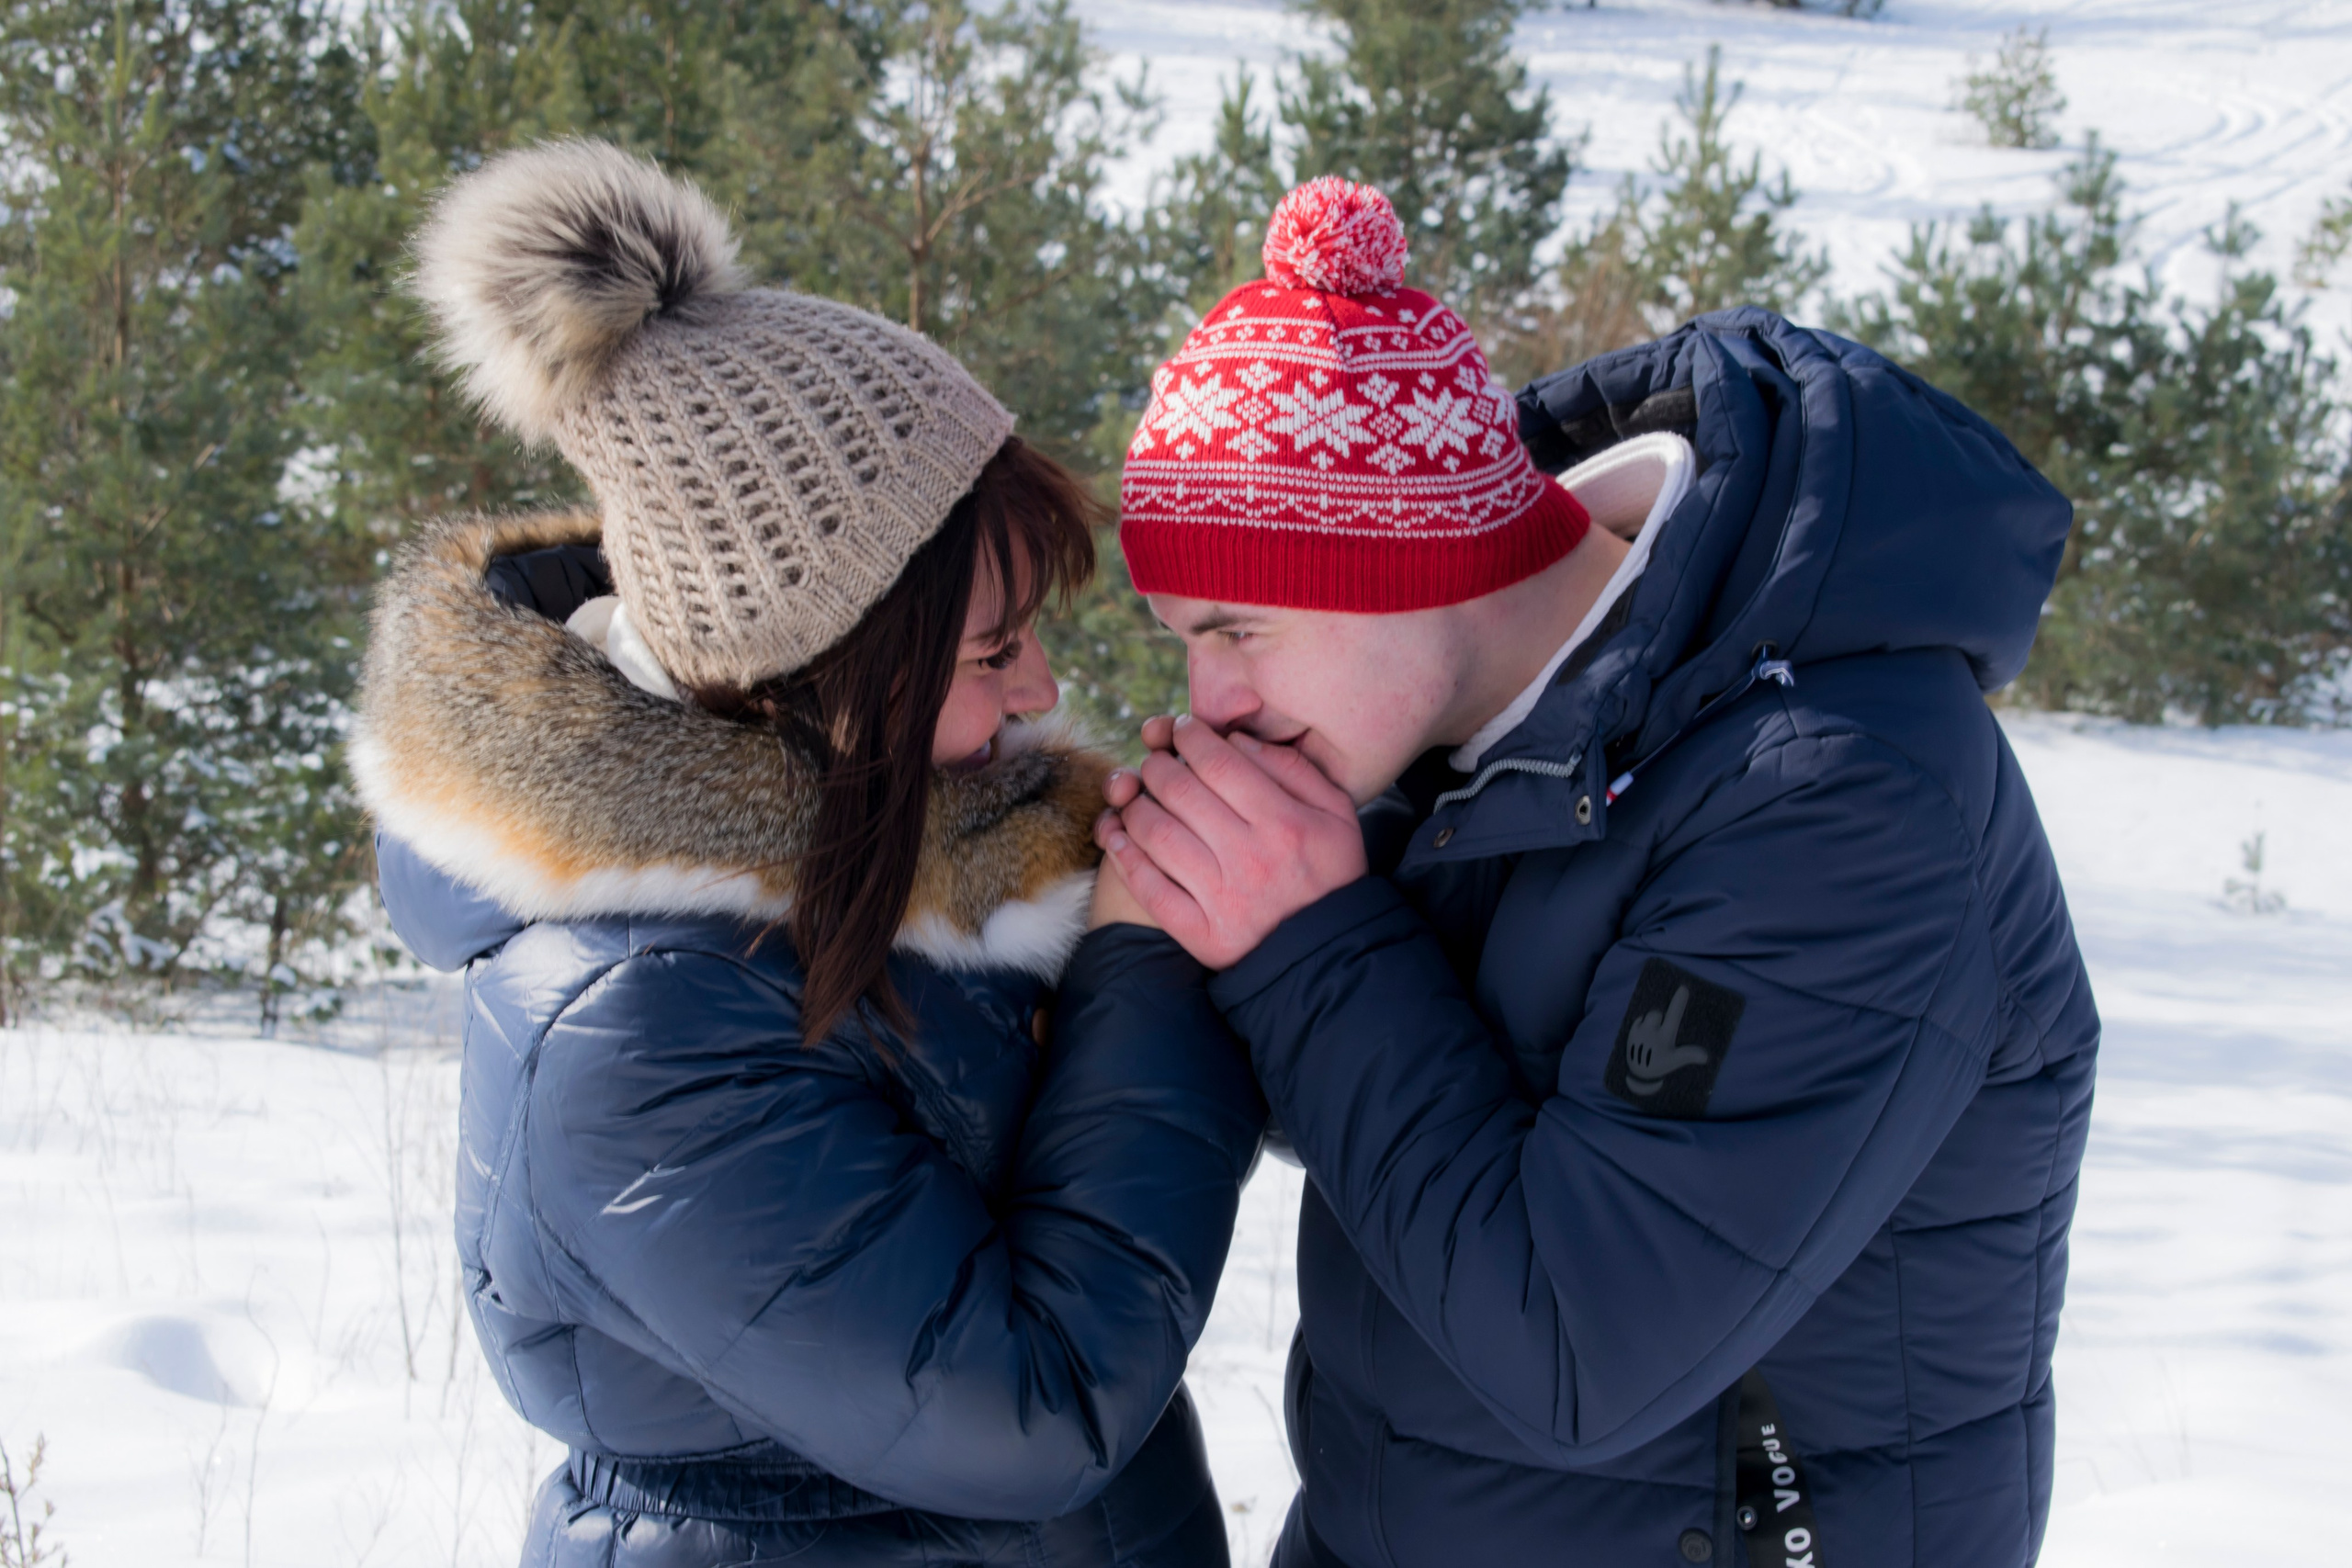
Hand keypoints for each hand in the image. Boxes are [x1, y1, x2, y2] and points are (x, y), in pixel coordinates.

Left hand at [1095, 713, 1367, 968]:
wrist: (1330, 954)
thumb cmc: (1332, 873)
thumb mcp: (1337, 814)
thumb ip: (1293, 770)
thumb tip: (1238, 741)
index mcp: (1284, 823)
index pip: (1219, 763)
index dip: (1190, 737)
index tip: (1181, 730)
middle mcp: (1249, 857)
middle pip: (1179, 792)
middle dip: (1156, 765)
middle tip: (1154, 761)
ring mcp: (1222, 898)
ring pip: (1156, 834)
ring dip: (1134, 805)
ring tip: (1137, 796)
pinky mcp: (1202, 934)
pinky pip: (1149, 888)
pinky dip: (1123, 856)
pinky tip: (1113, 835)